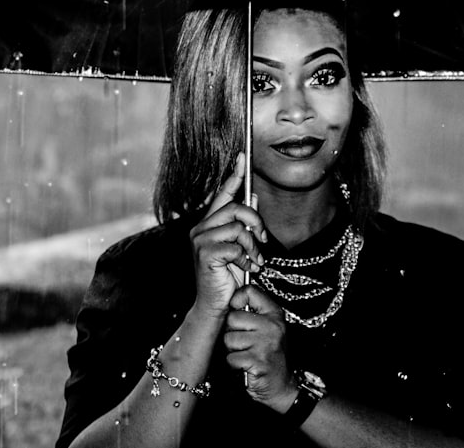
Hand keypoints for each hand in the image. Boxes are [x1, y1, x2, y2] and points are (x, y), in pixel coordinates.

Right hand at [188, 153, 268, 320]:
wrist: (215, 306)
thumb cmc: (227, 278)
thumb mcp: (240, 248)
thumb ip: (244, 224)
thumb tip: (253, 197)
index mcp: (208, 224)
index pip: (222, 194)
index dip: (234, 175)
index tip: (243, 157)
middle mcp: (201, 229)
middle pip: (235, 208)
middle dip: (256, 223)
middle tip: (262, 241)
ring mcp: (200, 240)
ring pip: (238, 227)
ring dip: (252, 247)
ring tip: (253, 262)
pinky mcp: (205, 253)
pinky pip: (236, 246)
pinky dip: (246, 260)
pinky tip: (245, 270)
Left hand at [224, 285, 296, 412]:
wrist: (281, 385)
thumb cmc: (269, 355)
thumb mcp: (268, 328)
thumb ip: (253, 311)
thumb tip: (231, 299)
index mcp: (274, 314)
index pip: (249, 291)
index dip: (236, 301)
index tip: (238, 311)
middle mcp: (272, 326)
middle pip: (233, 317)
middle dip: (232, 332)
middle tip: (244, 342)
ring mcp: (266, 343)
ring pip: (229, 339)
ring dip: (233, 350)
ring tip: (246, 354)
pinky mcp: (258, 361)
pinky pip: (231, 358)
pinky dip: (235, 364)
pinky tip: (246, 365)